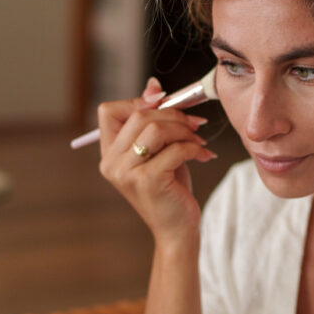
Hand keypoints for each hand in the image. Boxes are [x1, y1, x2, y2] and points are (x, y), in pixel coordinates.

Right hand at [96, 78, 215, 246]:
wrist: (176, 229)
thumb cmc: (169, 189)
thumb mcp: (159, 151)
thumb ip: (153, 122)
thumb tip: (153, 84)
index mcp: (109, 153)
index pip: (108, 111)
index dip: (137, 100)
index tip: (164, 102)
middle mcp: (111, 162)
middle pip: (138, 115)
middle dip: (172, 114)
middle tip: (194, 123)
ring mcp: (127, 173)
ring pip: (155, 129)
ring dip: (184, 130)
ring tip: (198, 141)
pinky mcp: (148, 181)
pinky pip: (175, 149)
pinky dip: (194, 148)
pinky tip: (204, 155)